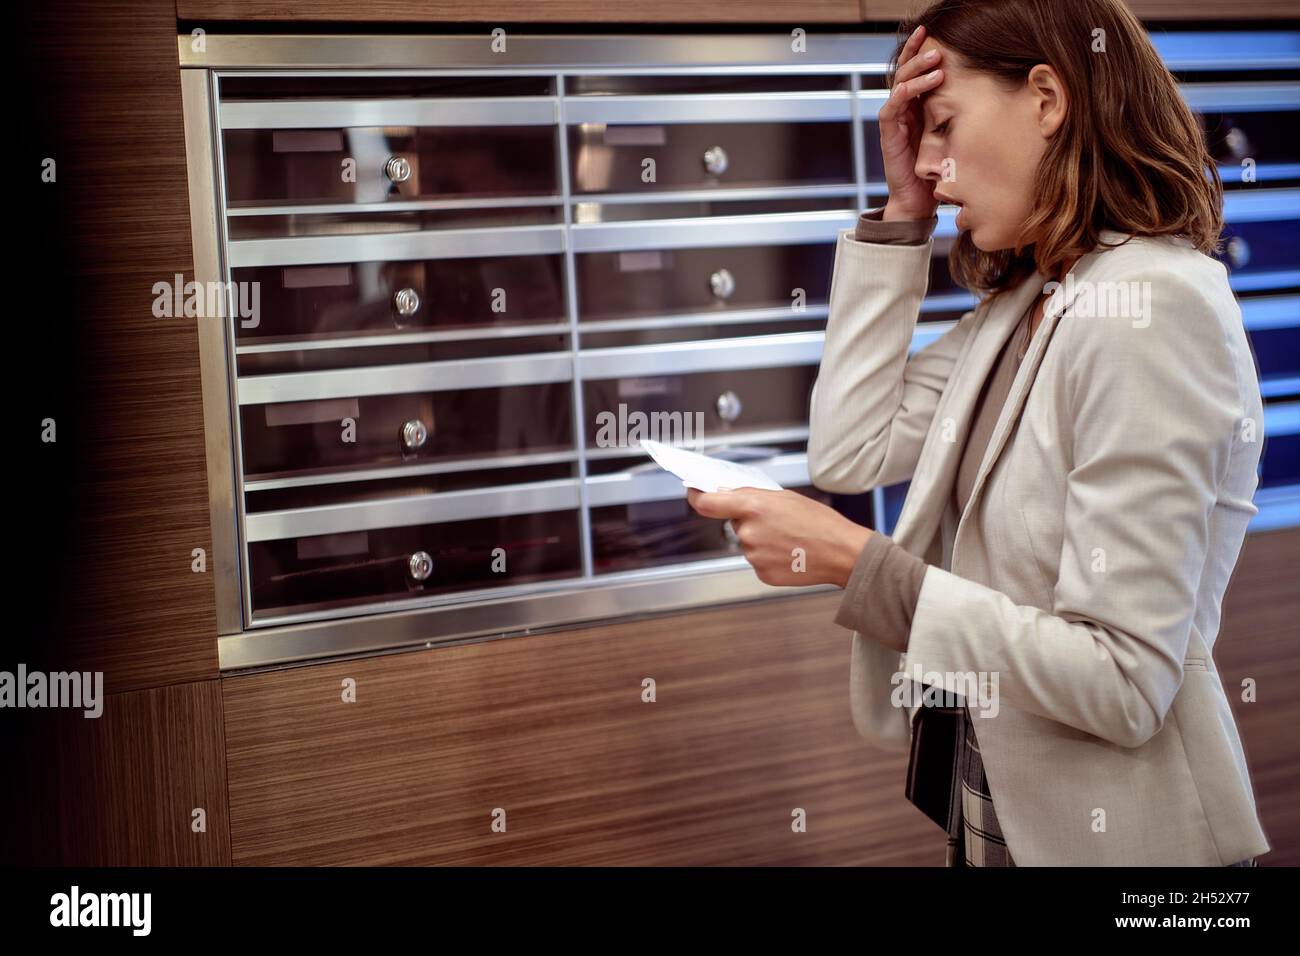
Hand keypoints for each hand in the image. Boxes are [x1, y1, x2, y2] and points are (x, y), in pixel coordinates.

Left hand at [686, 486, 872, 587]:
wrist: (842, 553)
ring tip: (789, 538)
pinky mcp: (762, 574)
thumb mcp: (786, 497)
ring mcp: (754, 556)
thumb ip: (753, 496)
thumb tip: (728, 496)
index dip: (696, 497)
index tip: (693, 493)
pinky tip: (789, 552)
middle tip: (775, 521)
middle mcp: (748, 533)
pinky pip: (757, 561)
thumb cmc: (820, 522)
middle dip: (748, 520)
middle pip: (734, 524)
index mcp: (752, 507)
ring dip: (761, 540)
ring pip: (747, 544)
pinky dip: (769, 557)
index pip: (707, 503)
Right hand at [878, 25, 944, 221]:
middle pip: (904, 72)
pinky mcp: (888, 134)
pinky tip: (915, 87)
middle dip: (917, 55)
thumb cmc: (937, 168)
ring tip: (935, 62)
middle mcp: (903, 109)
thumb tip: (983, 91)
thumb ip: (955, 113)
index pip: (915, 72)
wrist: (918, 199)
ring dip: (916, 72)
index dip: (919, 51)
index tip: (932, 34)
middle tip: (935, 45)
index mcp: (916, 106)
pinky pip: (892, 107)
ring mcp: (894, 120)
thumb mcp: (951, 134)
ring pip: (899, 86)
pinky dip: (903, 94)